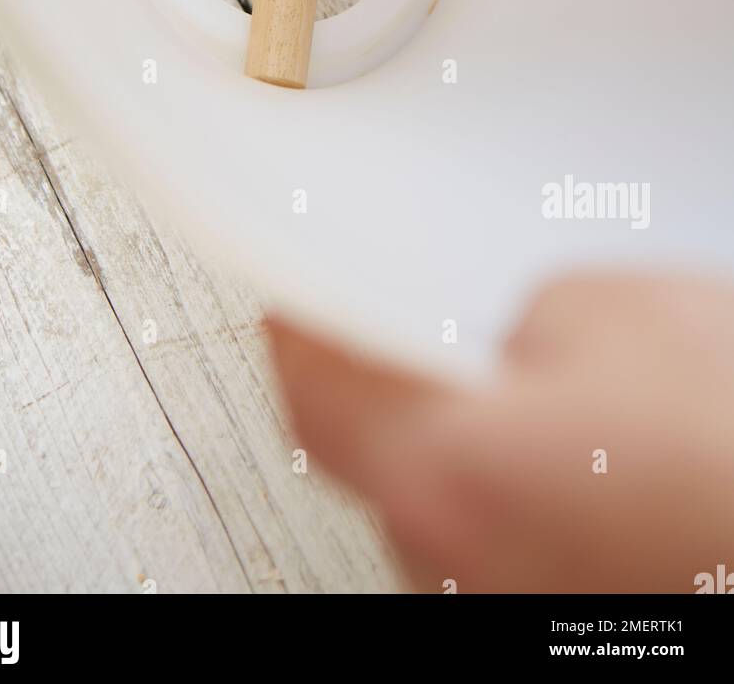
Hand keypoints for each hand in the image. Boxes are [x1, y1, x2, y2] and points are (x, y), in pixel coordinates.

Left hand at [269, 272, 733, 591]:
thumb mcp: (629, 317)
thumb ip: (528, 317)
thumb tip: (515, 343)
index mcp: (446, 472)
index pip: (314, 382)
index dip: (302, 322)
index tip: (298, 291)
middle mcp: (455, 571)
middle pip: (383, 458)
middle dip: (419, 392)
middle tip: (464, 343)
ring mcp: (505, 619)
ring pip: (454, 515)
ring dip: (493, 457)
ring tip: (587, 416)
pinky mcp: (555, 634)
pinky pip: (513, 555)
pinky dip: (541, 508)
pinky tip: (615, 475)